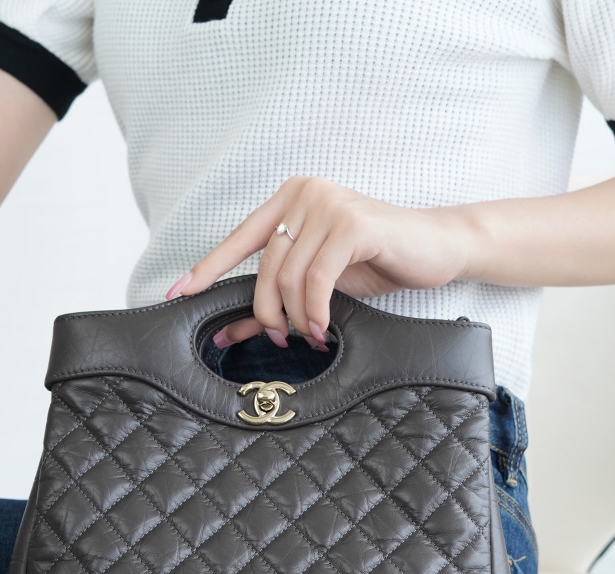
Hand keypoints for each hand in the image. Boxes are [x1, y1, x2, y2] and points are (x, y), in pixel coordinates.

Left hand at [163, 176, 471, 349]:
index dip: (206, 268)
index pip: (239, 238)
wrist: (437, 248)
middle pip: (265, 266)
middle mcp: (304, 193)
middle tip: (281, 339)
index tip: (177, 293)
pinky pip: (317, 279)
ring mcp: (328, 203)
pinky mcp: (352, 224)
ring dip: (296, 317)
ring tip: (310, 335)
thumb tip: (226, 331)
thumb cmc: (378, 261)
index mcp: (291, 199)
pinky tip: (324, 328)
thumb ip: (276, 299)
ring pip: (288, 276)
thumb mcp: (320, 282)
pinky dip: (316, 311)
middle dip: (268, 312)